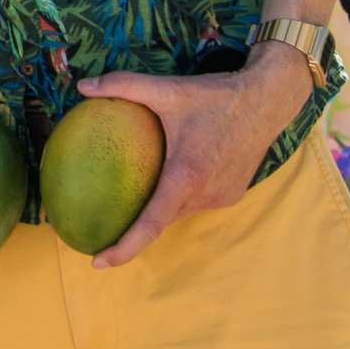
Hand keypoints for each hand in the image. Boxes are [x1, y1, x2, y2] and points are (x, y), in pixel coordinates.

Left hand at [79, 49, 313, 267]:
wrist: (267, 101)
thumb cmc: (215, 96)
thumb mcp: (168, 89)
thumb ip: (123, 85)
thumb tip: (82, 86)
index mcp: (187, 176)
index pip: (151, 223)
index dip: (124, 248)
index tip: (98, 262)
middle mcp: (206, 194)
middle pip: (162, 221)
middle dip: (132, 233)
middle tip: (99, 233)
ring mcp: (222, 198)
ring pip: (179, 212)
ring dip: (157, 210)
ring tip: (126, 207)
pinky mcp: (232, 194)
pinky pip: (196, 202)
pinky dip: (177, 197)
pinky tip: (163, 181)